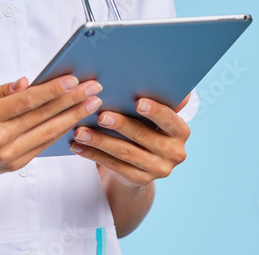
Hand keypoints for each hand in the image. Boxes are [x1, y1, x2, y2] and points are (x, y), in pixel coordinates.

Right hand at [0, 74, 102, 180]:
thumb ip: (4, 90)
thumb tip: (30, 83)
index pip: (28, 101)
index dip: (53, 90)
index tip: (75, 80)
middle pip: (43, 117)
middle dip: (72, 101)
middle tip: (94, 89)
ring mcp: (8, 155)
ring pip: (48, 133)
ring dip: (73, 117)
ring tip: (92, 104)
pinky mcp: (14, 165)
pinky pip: (42, 145)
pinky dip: (59, 132)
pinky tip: (74, 120)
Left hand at [69, 92, 190, 186]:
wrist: (145, 163)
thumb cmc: (147, 126)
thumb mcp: (155, 115)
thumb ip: (158, 100)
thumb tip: (162, 78)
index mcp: (180, 131)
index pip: (169, 119)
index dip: (155, 111)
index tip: (137, 101)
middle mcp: (174, 152)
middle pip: (143, 136)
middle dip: (120, 124)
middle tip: (100, 115)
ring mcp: (158, 169)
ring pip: (125, 152)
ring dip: (99, 141)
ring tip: (80, 131)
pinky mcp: (140, 180)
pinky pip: (114, 166)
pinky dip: (94, 155)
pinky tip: (78, 146)